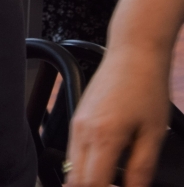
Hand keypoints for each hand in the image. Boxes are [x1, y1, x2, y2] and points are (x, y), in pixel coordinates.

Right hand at [67, 45, 172, 185]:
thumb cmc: (146, 87)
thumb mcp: (154, 133)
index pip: (92, 183)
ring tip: (109, 182)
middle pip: (76, 179)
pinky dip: (85, 165)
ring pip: (72, 166)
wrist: (132, 54)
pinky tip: (105, 167)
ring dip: (86, 180)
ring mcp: (76, 123)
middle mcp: (83, 131)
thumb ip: (141, 167)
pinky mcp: (77, 117)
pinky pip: (74, 150)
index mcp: (104, 137)